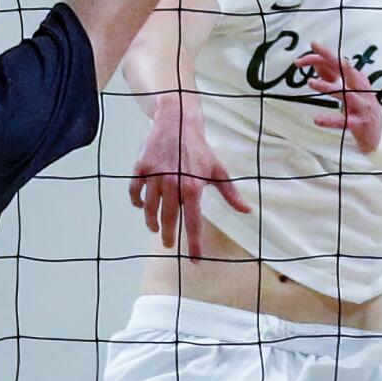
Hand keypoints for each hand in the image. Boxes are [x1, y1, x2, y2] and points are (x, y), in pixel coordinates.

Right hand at [129, 97, 248, 258]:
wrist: (177, 119)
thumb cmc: (198, 147)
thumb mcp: (217, 169)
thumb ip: (230, 193)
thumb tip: (246, 210)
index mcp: (193, 187)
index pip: (193, 223)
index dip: (194, 244)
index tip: (195, 260)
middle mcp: (173, 184)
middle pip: (169, 220)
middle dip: (168, 236)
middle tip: (169, 244)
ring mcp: (155, 177)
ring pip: (149, 209)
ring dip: (152, 223)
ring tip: (155, 228)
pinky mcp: (141, 169)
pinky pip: (135, 193)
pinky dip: (137, 203)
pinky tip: (142, 207)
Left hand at [303, 43, 381, 155]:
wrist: (381, 137)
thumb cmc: (362, 112)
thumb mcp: (351, 93)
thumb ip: (335, 79)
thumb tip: (317, 64)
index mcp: (359, 81)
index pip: (340, 63)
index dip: (324, 55)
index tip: (307, 51)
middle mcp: (362, 90)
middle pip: (346, 70)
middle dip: (330, 58)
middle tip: (314, 49)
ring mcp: (362, 106)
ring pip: (345, 94)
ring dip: (327, 87)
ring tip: (310, 82)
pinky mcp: (360, 123)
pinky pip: (343, 122)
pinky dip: (330, 121)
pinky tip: (317, 120)